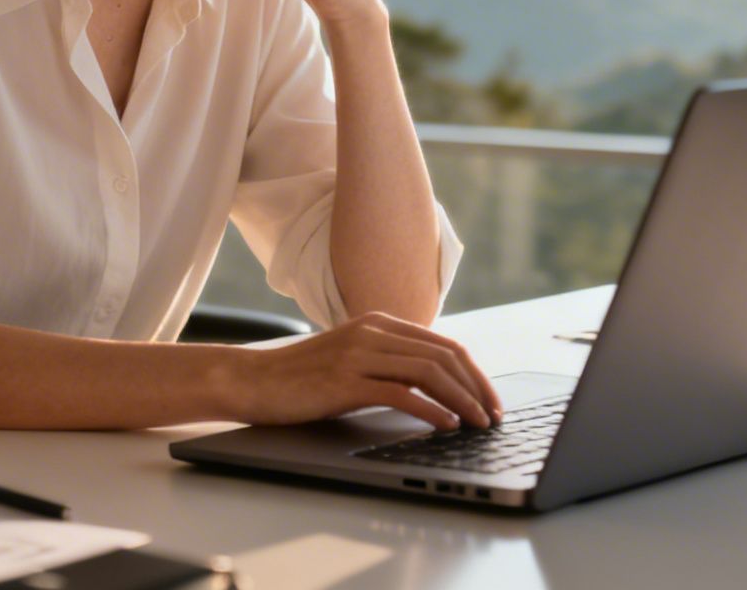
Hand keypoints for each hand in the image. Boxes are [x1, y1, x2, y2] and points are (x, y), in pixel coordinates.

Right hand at [219, 312, 503, 430]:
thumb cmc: (303, 377)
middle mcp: (373, 331)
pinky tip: (445, 424)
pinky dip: (431, 409)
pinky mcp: (345, 380)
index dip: (474, 373)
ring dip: (462, 400)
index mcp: (379, 323)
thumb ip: (388, 361)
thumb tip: (435, 384)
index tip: (489, 399)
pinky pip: (401, 392)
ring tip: (477, 423)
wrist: (253, 380)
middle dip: (477, 387)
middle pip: (444, 355)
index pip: (443, 344)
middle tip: (493, 415)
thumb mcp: (352, 359)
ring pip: (429, 372)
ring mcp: (359, 354)